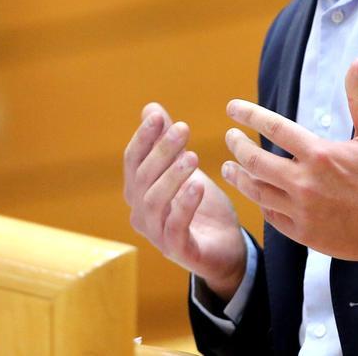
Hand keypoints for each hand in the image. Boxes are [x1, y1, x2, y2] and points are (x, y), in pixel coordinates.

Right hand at [123, 103, 247, 299]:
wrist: (224, 248)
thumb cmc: (201, 206)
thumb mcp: (185, 168)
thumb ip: (165, 142)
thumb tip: (150, 108)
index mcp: (138, 191)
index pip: (133, 160)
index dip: (143, 137)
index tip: (158, 115)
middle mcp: (140, 212)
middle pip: (143, 177)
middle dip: (162, 150)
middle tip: (184, 128)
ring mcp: (156, 234)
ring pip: (154, 202)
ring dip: (172, 176)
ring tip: (192, 157)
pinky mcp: (177, 251)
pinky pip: (175, 228)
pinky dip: (185, 205)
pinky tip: (198, 186)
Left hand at [221, 59, 357, 261]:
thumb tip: (357, 62)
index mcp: (319, 154)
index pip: (274, 128)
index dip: (249, 114)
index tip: (232, 108)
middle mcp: (305, 182)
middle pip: (255, 161)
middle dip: (237, 146)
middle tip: (230, 138)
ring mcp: (301, 210)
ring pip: (256, 191)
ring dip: (238, 177)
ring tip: (228, 168)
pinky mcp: (303, 233)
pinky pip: (270, 216)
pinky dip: (259, 202)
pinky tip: (255, 193)